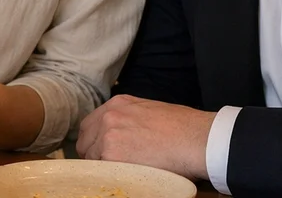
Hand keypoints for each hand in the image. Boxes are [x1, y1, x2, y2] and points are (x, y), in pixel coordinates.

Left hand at [76, 95, 215, 179]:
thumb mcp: (150, 111)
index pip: (90, 125)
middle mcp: (109, 117)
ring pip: (91, 157)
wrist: (197, 139)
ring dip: (103, 166)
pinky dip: (110, 175)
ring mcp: (108, 136)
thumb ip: (129, 119)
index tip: (98, 152)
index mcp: (118, 104)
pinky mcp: (112, 155)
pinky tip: (125, 176)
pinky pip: (100, 170)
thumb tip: (123, 135)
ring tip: (123, 171)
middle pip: (85, 141)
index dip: (93, 141)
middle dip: (93, 154)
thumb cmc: (183, 128)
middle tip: (108, 166)